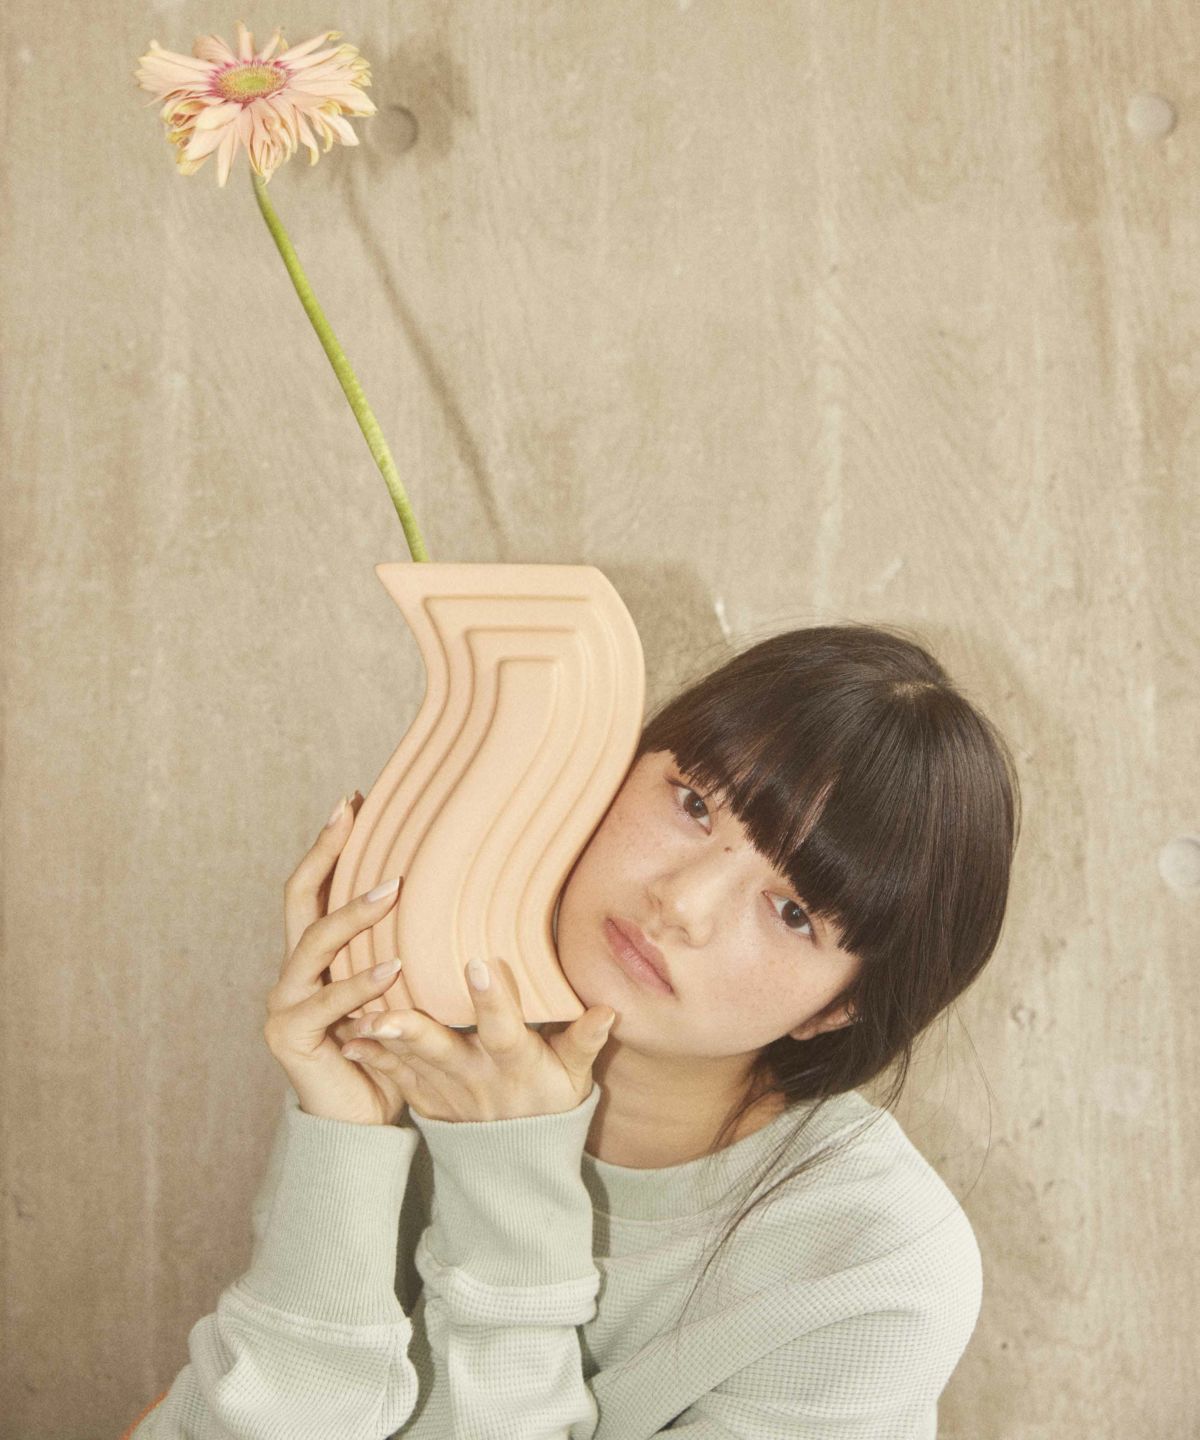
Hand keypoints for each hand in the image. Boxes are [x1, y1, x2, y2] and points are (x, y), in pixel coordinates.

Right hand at [263, 792, 409, 1125]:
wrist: (359, 1125)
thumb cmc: (386, 1052)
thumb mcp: (398, 992)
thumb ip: (407, 948)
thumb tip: (458, 896)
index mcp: (314, 957)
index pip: (315, 886)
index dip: (329, 843)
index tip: (353, 799)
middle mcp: (292, 972)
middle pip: (299, 898)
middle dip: (324, 852)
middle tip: (351, 813)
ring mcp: (285, 1004)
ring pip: (313, 945)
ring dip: (352, 914)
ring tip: (392, 888)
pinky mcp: (291, 1038)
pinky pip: (328, 1002)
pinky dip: (360, 983)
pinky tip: (394, 967)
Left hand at [336, 953, 616, 1122]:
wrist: (515, 1166)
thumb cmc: (551, 1103)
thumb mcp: (575, 1078)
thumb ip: (584, 1043)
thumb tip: (608, 1009)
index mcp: (515, 1063)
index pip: (505, 1031)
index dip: (494, 1002)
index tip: (479, 963)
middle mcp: (475, 1076)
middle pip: (442, 1051)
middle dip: (416, 1030)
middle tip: (388, 1011)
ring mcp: (445, 1090)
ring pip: (410, 1062)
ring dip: (383, 1041)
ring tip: (357, 1017)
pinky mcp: (423, 1098)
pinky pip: (394, 1076)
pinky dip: (373, 1057)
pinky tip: (349, 1035)